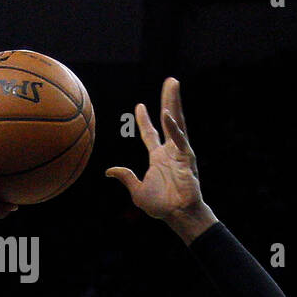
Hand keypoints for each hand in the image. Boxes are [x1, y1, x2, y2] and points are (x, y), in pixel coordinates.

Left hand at [107, 77, 213, 238]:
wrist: (178, 215)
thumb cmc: (162, 207)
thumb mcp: (137, 191)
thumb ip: (126, 177)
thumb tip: (109, 171)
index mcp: (158, 157)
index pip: (151, 133)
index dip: (145, 120)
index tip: (140, 106)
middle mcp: (170, 151)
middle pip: (168, 119)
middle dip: (168, 100)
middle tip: (171, 81)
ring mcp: (180, 152)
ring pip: (177, 122)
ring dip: (174, 102)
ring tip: (173, 84)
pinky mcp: (187, 158)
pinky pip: (180, 140)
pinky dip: (174, 128)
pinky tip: (167, 115)